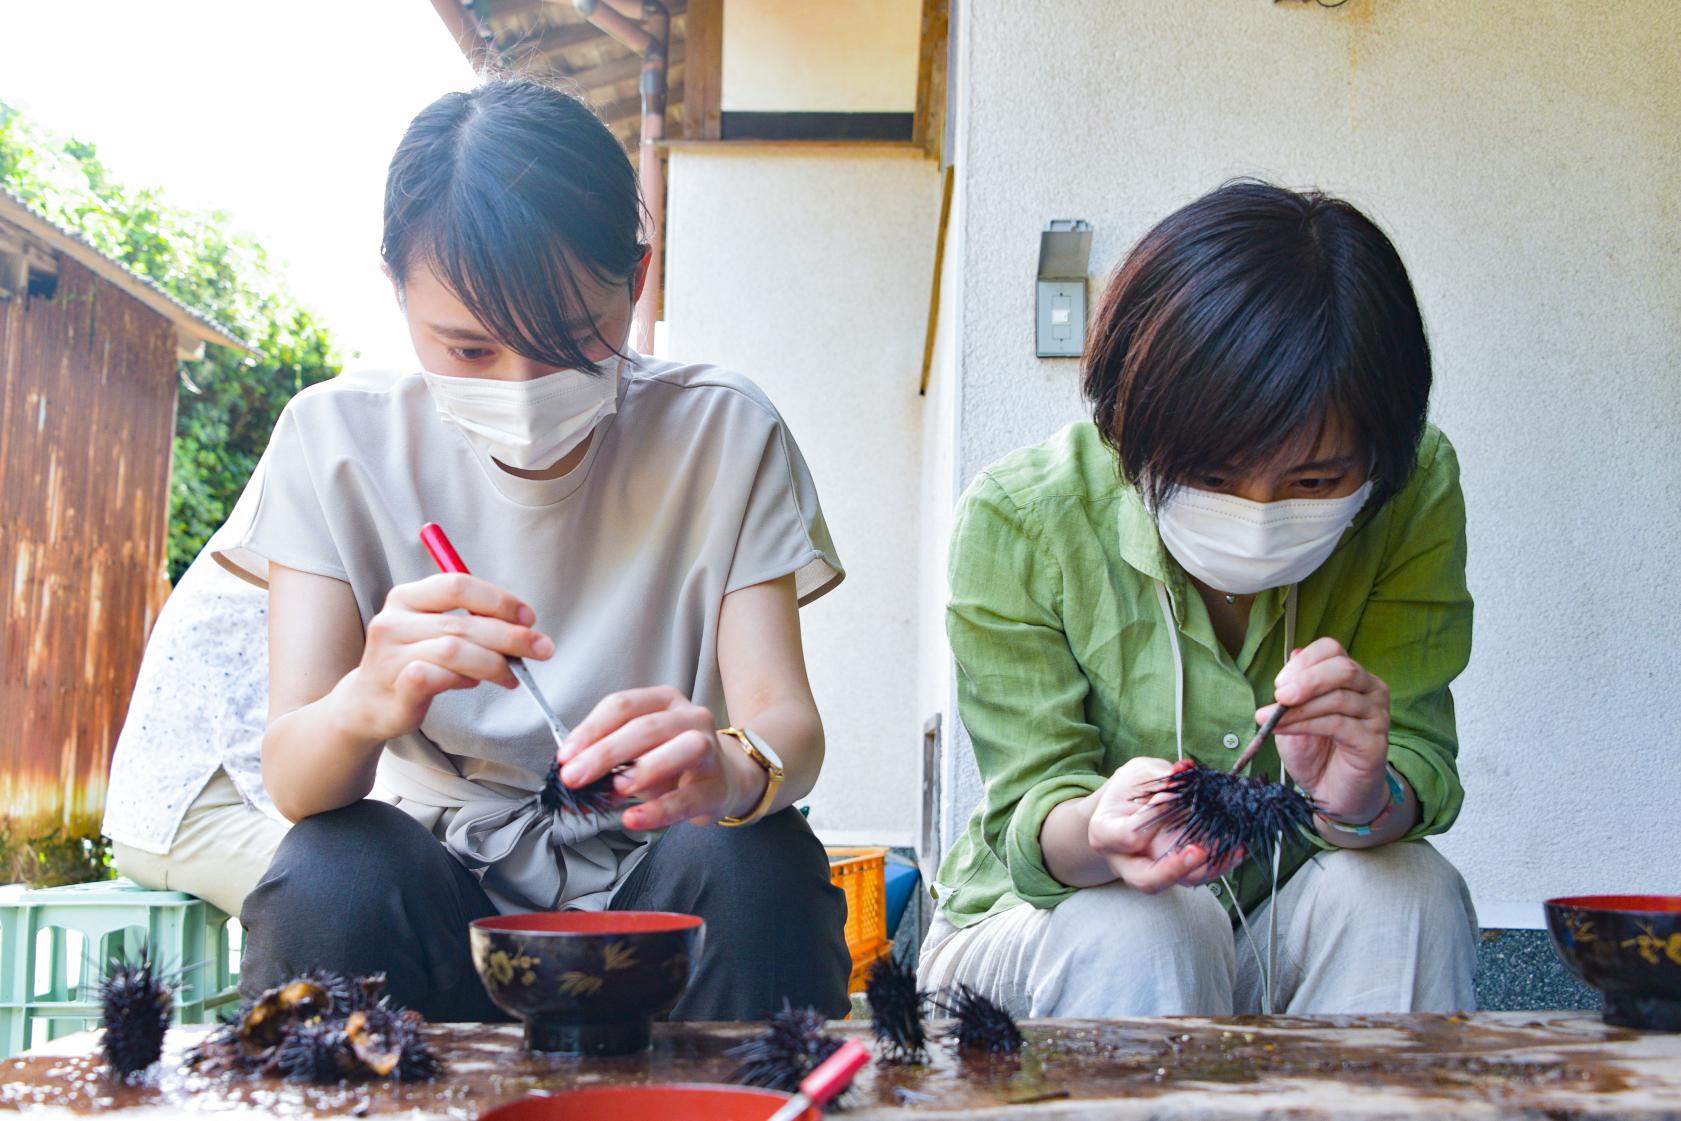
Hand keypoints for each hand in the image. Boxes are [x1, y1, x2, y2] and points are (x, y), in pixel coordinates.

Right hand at [332, 573, 552, 742]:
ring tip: (512, 676)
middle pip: (464, 621)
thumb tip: (523, 626)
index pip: (458, 584)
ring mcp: (390, 654)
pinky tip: (471, 684)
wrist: (368, 703)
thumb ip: (471, 620)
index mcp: (406, 597)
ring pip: (455, 650)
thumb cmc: (413, 661)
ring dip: (494, 663)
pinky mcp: (394, 686)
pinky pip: (437, 677)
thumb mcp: (437, 630)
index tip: (529, 618)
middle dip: (512, 636)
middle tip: (543, 649)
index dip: (498, 600)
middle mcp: (393, 620)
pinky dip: (463, 680)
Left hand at [557, 686, 764, 830]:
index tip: (565, 757)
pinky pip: (688, 797)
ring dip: (644, 768)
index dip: (590, 730)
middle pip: (646, 727)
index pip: (622, 706)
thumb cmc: (673, 760)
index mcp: (663, 701)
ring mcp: (709, 749)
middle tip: (574, 777)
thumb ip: (606, 757)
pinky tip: (634, 818)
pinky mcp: (716, 786)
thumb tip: (569, 774)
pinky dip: (659, 810)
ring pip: (683, 749)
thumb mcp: (639, 749)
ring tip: (615, 789)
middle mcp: (690, 717)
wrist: (725, 779)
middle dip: (604, 753)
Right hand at [1085, 758, 1243, 892]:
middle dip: (1175, 869)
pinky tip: (1237, 848)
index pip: (1127, 837)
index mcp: (1106, 833)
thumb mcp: (1139, 773)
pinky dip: (1221, 863)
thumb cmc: (1130, 788)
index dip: (1151, 818)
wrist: (1130, 806)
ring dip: (1209, 867)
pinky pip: (1200, 875)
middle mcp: (1126, 860)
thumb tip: (1182, 771)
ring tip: (1232, 847)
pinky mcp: (1178, 871)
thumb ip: (1160, 776)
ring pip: (1180, 882)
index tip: (1169, 796)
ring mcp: (1154, 869)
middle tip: (1199, 851)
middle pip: (1146, 880)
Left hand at [1261, 637, 1390, 821]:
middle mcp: (1370, 690)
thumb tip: (1294, 653)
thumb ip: (1295, 687)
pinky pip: (1338, 724)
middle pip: (1343, 668)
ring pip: (1339, 698)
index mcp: (1351, 677)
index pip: (1332, 650)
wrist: (1330, 792)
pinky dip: (1306, 724)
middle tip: (1279, 695)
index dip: (1304, 662)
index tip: (1279, 683)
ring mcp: (1376, 715)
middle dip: (1306, 680)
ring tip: (1271, 719)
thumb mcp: (1294, 714)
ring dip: (1299, 708)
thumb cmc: (1314, 751)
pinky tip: (1284, 729)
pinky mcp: (1375, 741)